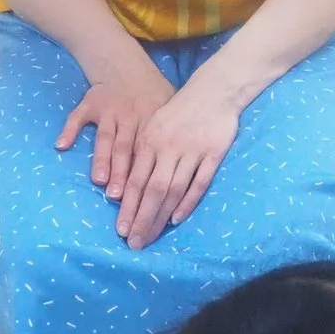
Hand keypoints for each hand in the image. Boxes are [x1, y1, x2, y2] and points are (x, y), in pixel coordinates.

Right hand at [56, 62, 177, 202]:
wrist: (126, 67)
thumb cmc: (152, 96)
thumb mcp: (168, 108)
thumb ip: (171, 136)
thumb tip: (182, 172)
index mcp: (151, 121)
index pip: (147, 153)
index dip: (144, 175)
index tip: (143, 198)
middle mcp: (130, 116)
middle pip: (125, 148)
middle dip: (121, 173)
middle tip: (117, 196)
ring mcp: (109, 110)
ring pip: (105, 137)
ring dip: (102, 159)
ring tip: (99, 180)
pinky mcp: (91, 103)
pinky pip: (78, 117)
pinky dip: (69, 129)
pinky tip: (61, 145)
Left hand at [118, 88, 241, 249]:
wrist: (212, 91)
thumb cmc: (178, 112)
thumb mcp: (153, 126)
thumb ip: (142, 155)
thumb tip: (126, 188)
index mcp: (149, 141)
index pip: (136, 180)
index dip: (128, 207)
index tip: (121, 230)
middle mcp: (168, 148)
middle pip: (152, 190)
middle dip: (141, 219)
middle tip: (134, 243)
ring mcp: (192, 151)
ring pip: (173, 190)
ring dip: (161, 216)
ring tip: (151, 237)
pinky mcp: (213, 154)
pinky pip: (199, 183)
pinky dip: (188, 202)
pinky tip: (176, 219)